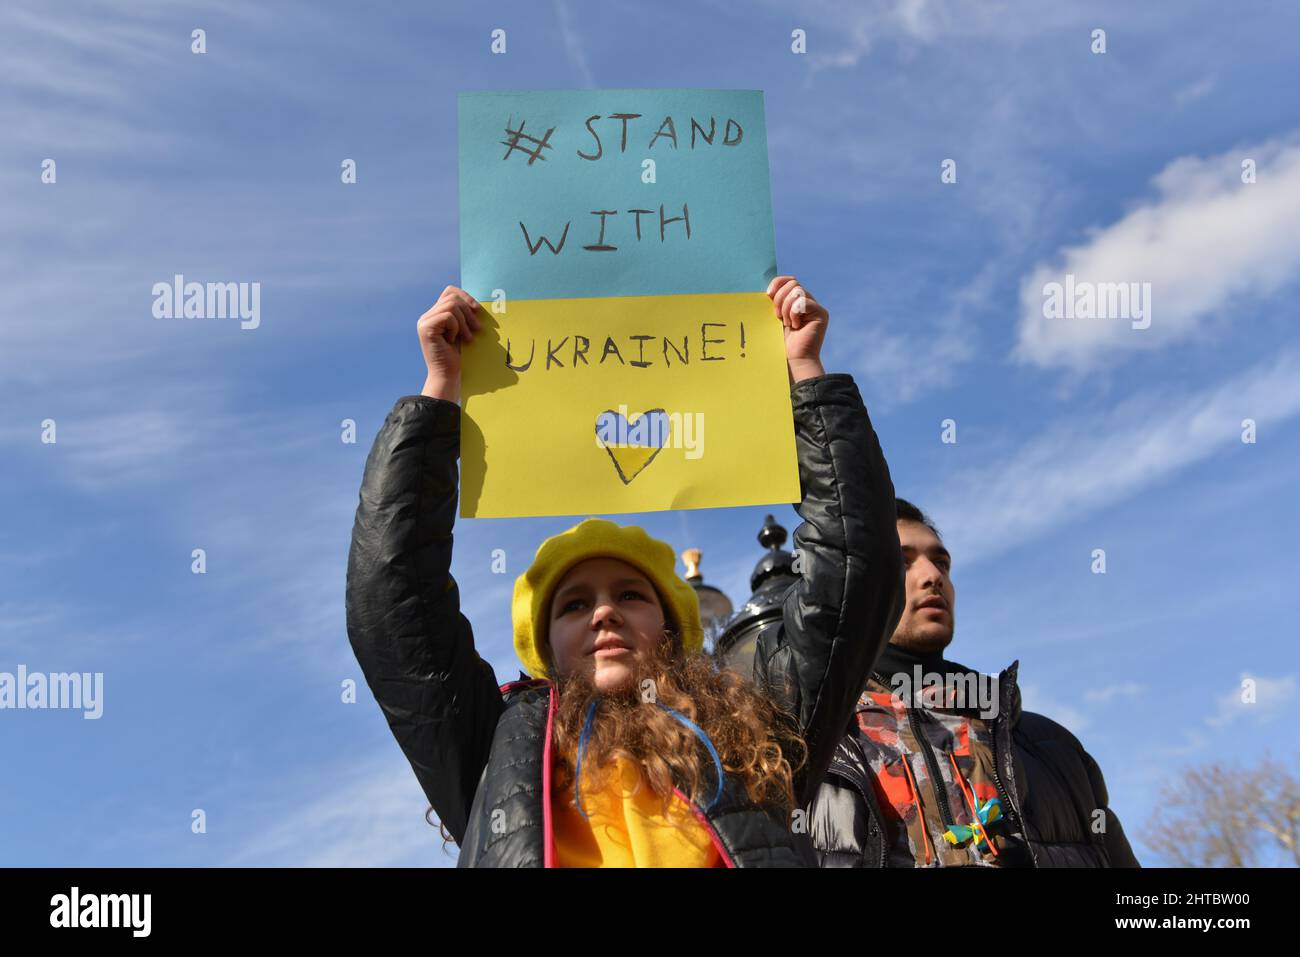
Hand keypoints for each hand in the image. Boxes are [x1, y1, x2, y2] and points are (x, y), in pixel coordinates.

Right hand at [418, 285, 481, 401]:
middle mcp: (427, 316)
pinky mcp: (426, 328)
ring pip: (451, 306)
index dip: (465, 296)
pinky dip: (456, 328)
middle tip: (477, 329)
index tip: (477, 310)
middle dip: (469, 311)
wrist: (448, 376)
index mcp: (436, 315)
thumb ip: (464, 316)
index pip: (449, 292)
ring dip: (464, 322)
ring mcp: (424, 321)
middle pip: (452, 297)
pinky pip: (448, 317)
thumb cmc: (459, 357)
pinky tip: (453, 340)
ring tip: (467, 338)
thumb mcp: (463, 331)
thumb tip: (477, 303)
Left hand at [767, 275, 826, 383]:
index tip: (767, 294)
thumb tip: (769, 288)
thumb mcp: (774, 318)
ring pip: (797, 291)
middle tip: (778, 316)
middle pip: (793, 283)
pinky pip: (804, 302)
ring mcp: (816, 307)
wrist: (792, 359)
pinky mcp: (821, 313)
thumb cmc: (781, 342)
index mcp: (796, 301)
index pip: (789, 280)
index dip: (778, 283)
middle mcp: (808, 302)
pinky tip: (796, 326)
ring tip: (787, 323)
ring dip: (786, 308)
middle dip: (780, 298)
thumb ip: (775, 301)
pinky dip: (794, 313)